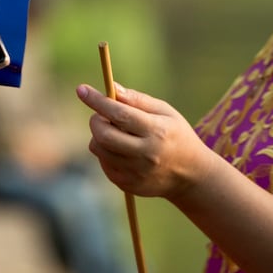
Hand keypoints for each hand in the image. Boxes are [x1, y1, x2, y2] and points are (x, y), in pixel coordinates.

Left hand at [75, 82, 208, 200]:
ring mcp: (136, 172)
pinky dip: (106, 152)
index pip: (120, 114)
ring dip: (99, 136)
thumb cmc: (175, 135)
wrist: (190, 175)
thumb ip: (137, 100)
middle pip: (104, 135)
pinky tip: (122, 150)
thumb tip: (111, 88)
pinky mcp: (127, 184)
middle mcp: (146, 154)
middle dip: (96, 120)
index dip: (98, 101)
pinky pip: (103, 163)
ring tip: (116, 133)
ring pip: (99, 149)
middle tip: (102, 115)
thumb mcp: (165, 112)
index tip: (81, 90)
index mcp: (157, 132)